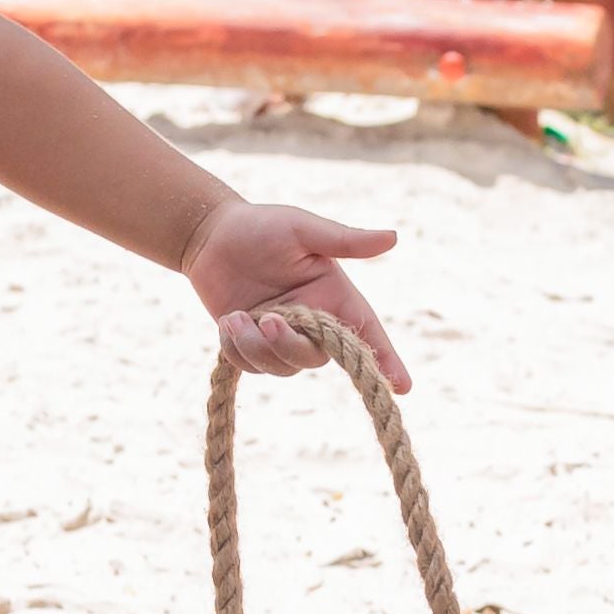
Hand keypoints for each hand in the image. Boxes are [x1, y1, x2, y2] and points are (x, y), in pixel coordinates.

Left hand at [180, 201, 408, 390]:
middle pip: (315, 358)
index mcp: (333, 295)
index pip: (367, 333)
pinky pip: (251, 367)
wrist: (210, 236)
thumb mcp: (303, 229)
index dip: (387, 361)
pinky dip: (236, 349)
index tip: (403, 388)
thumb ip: (344, 240)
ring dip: (254, 347)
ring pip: (281, 367)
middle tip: (265, 319)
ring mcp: (283, 337)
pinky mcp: (254, 345)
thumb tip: (392, 238)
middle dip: (288, 346)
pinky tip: (228, 321)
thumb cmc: (261, 226)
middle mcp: (314, 321)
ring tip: (234, 316)